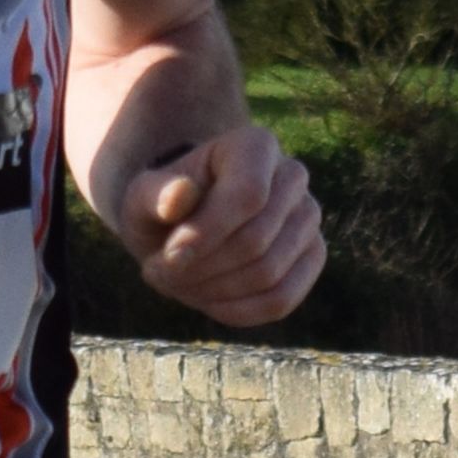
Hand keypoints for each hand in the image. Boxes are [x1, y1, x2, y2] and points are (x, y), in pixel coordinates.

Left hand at [115, 121, 323, 330]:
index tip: (166, 259)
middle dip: (202, 269)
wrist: (187, 219)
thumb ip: (155, 194)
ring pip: (268, 274)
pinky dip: (238, 311)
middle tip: (158, 274)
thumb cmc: (164, 204)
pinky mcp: (313, 255)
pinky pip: (282, 299)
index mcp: (255, 146)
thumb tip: (179, 197)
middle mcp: (292, 175)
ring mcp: (308, 217)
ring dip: (214, 292)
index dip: (206, 235)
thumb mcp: (144, 195)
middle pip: (256, 241)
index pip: (247, 196)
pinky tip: (207, 304)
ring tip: (179, 285)